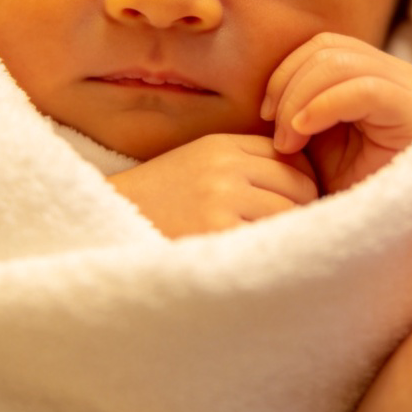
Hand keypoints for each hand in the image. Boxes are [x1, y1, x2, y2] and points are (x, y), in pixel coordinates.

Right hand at [109, 135, 318, 237]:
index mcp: (221, 146)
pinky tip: (255, 266)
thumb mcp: (198, 168)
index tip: (290, 210)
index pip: (293, 159)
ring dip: (290, 237)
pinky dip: (272, 256)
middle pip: (302, 186)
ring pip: (293, 215)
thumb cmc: (158, 206)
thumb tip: (308, 187)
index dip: (300, 187)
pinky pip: (272, 241)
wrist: (102, 228)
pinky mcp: (217, 231)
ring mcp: (222, 197)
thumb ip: (244, 168)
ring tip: (268, 253)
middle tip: (285, 238)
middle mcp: (225, 165)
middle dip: (302, 213)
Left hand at [263, 33, 411, 193]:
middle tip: (278, 138)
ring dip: (300, 102)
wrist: (377, 230)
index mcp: (373, 72)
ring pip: (340, 64)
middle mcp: (396, 74)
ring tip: (289, 144)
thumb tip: (267, 90)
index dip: (286, 73)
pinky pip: (363, 90)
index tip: (266, 115)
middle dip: (289, 90)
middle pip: (328, 51)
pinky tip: (304, 132)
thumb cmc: (344, 186)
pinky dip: (323, 106)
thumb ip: (298, 102)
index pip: (322, 46)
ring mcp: (409, 89)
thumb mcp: (314, 137)